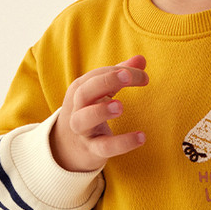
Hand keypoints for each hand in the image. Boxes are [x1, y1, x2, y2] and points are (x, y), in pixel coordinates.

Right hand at [50, 55, 148, 172]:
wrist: (66, 147)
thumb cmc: (89, 111)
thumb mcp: (101, 92)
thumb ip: (120, 74)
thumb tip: (141, 59)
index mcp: (80, 90)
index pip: (97, 76)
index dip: (118, 71)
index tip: (144, 76)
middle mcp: (77, 108)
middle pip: (84, 92)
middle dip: (105, 81)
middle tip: (127, 76)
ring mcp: (82, 130)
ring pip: (84, 119)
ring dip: (101, 111)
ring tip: (121, 106)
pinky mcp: (92, 150)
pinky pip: (104, 147)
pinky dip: (122, 143)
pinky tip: (141, 137)